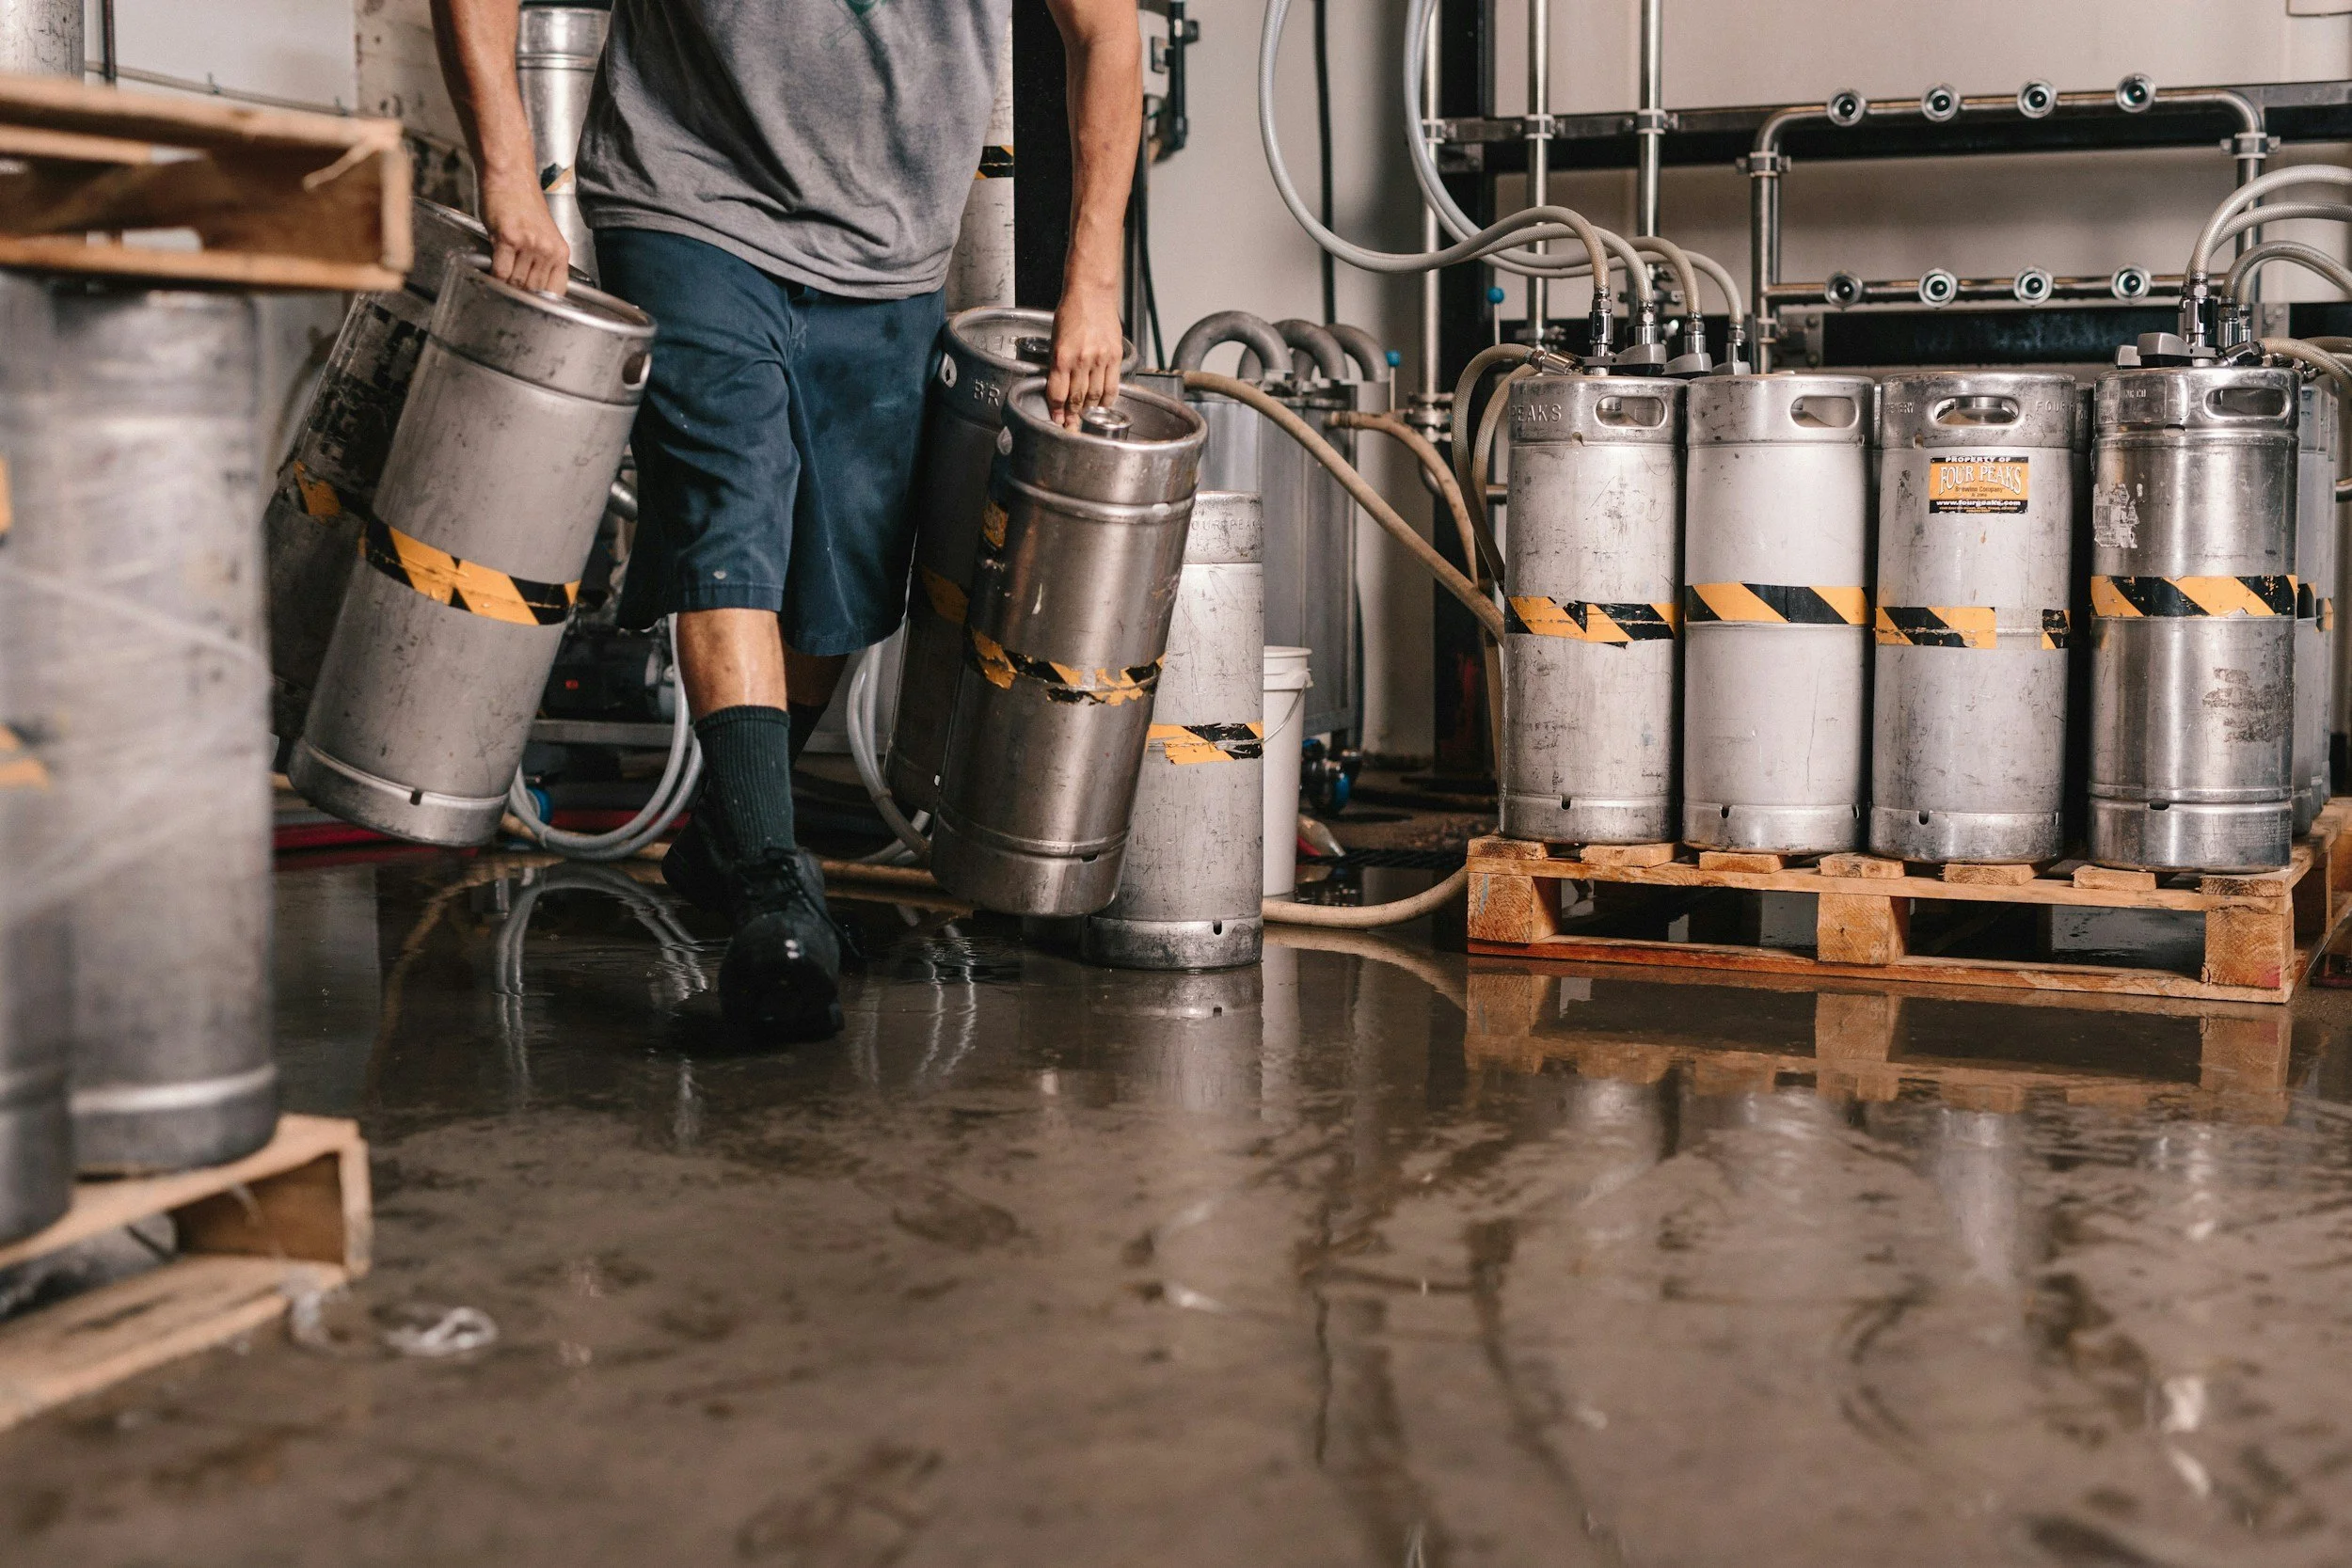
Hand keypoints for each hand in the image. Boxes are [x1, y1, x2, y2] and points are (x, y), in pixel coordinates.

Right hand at [481, 173, 571, 294]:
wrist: (510, 177)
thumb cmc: (523, 205)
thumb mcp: (542, 237)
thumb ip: (541, 262)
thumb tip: (531, 290)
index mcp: (560, 253)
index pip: (556, 292)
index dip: (542, 303)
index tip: (531, 307)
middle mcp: (548, 250)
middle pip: (534, 290)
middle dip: (520, 296)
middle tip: (508, 297)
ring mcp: (529, 245)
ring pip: (516, 282)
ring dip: (504, 286)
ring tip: (497, 283)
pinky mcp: (508, 238)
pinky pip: (501, 270)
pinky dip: (493, 276)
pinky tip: (489, 273)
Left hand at [1047, 281, 1123, 427]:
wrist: (1092, 293)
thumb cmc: (1072, 312)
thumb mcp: (1055, 338)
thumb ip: (1058, 365)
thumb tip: (1060, 389)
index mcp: (1062, 356)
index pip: (1057, 393)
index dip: (1057, 411)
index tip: (1058, 420)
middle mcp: (1081, 360)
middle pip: (1077, 398)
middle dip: (1073, 415)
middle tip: (1072, 425)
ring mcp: (1100, 359)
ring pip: (1095, 396)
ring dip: (1090, 410)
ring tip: (1087, 417)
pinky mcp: (1115, 356)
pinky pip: (1112, 386)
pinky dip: (1107, 399)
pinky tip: (1103, 404)